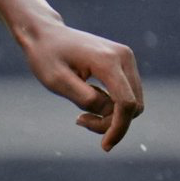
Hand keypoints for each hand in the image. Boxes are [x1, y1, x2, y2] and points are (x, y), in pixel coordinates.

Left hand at [14, 17, 144, 150]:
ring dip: (112, 115)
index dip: (119, 128)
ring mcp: (126, 58)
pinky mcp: (124, 62)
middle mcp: (124, 57)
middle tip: (80, 121)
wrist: (46, 34)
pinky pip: (127, 93)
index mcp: (108, 61)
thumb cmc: (46, 57)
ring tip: (82, 114)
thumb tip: (109, 113)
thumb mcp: (57, 81)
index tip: (105, 146)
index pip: (126, 103)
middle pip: (133, 105)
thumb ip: (84, 98)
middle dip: (112, 122)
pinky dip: (112, 105)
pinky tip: (89, 103)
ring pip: (133, 101)